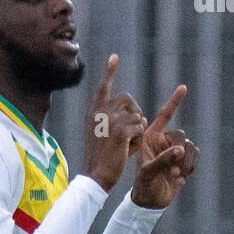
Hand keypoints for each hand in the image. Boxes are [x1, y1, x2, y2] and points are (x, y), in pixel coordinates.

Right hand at [83, 54, 147, 192]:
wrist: (96, 176)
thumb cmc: (100, 159)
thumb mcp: (100, 135)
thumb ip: (111, 120)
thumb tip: (136, 115)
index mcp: (93, 112)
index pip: (103, 87)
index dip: (109, 72)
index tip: (114, 57)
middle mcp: (100, 113)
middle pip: (127, 99)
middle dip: (135, 112)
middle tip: (133, 129)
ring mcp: (110, 121)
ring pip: (136, 115)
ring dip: (136, 130)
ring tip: (126, 145)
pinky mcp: (121, 131)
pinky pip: (139, 128)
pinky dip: (138, 140)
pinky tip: (128, 150)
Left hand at [131, 84, 198, 208]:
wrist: (150, 201)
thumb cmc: (143, 184)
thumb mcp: (148, 172)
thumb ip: (163, 160)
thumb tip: (181, 149)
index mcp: (151, 137)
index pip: (165, 115)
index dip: (174, 101)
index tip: (183, 87)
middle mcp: (164, 140)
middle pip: (181, 134)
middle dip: (179, 152)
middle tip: (172, 171)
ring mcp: (175, 149)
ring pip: (190, 146)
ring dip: (186, 162)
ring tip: (176, 176)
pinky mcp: (185, 159)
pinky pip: (196, 155)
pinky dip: (191, 166)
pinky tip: (182, 177)